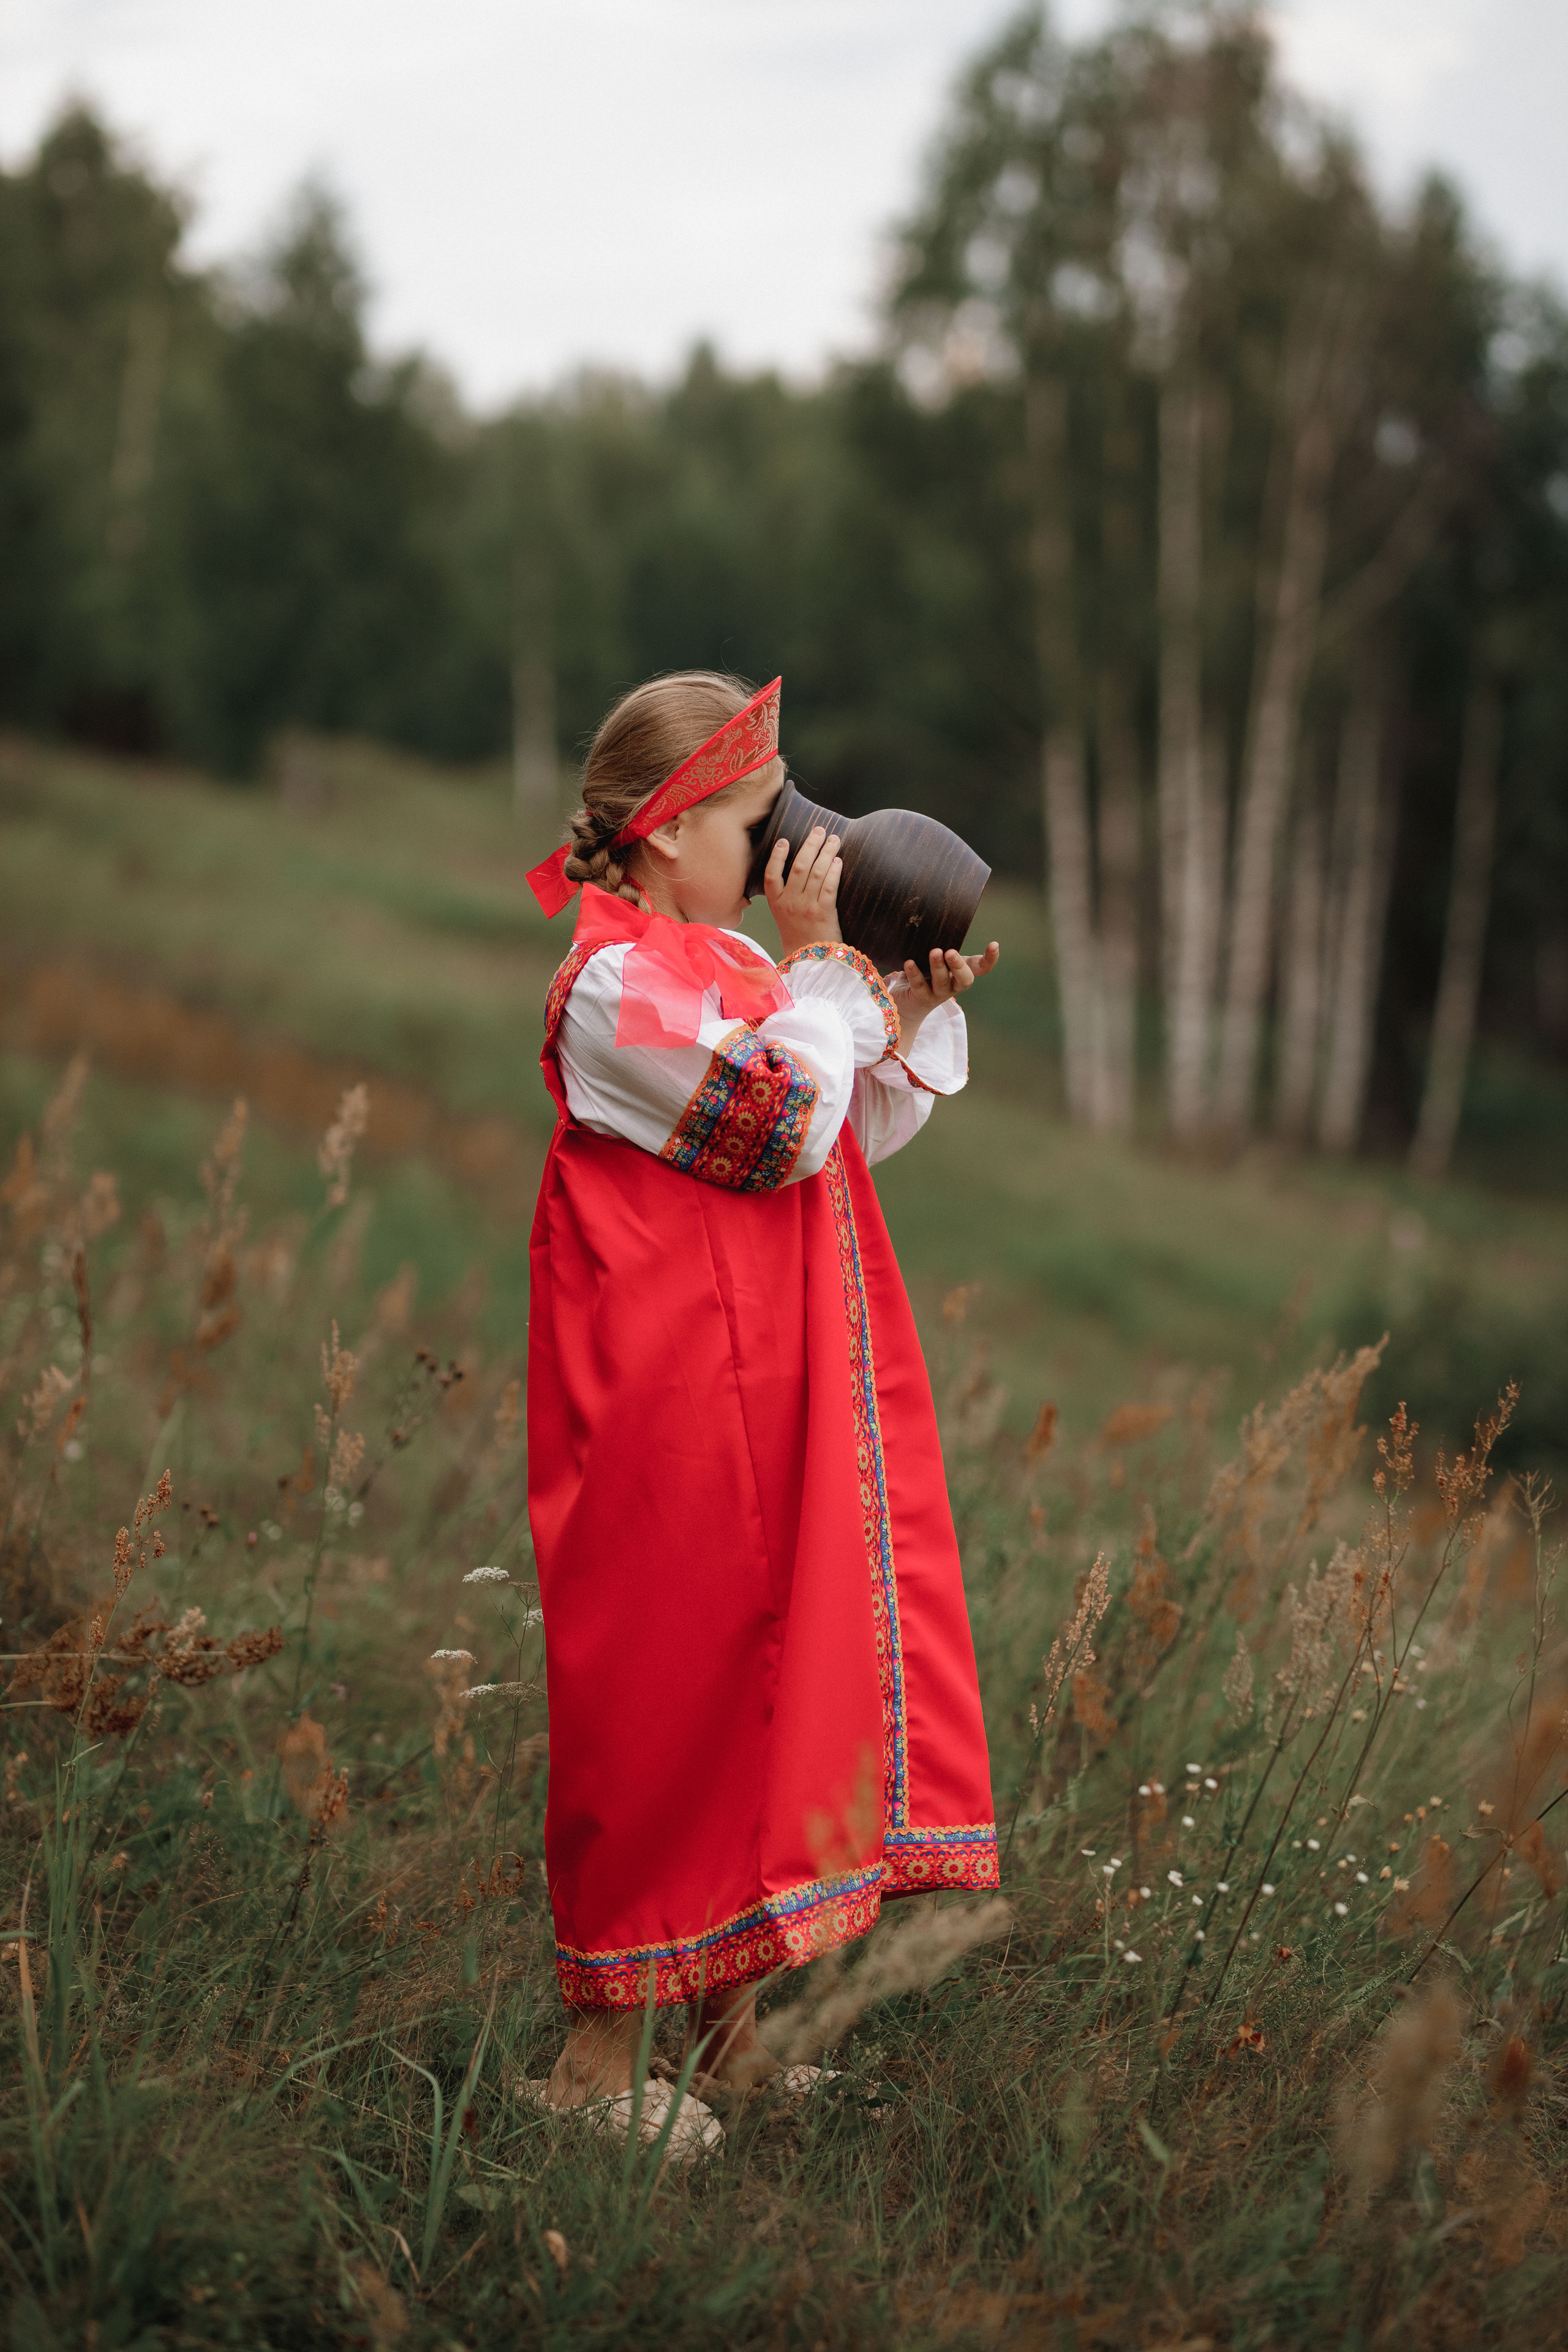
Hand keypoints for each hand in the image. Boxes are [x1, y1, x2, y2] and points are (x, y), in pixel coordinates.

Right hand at [765, 825, 842, 954]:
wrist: (809, 962)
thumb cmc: (798, 936)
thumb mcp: (783, 916)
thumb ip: (786, 895)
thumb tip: (800, 867)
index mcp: (776, 903)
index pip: (771, 875)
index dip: (777, 856)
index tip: (784, 841)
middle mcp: (789, 903)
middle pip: (799, 867)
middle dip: (811, 845)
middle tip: (820, 830)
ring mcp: (806, 907)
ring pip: (816, 873)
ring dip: (826, 852)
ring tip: (834, 840)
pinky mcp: (823, 913)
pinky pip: (829, 886)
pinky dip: (834, 871)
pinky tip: (838, 861)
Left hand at [896, 942, 999, 1048]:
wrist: (909, 1003)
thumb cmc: (925, 973)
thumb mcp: (936, 959)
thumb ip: (939, 945)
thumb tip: (932, 920)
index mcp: (961, 972)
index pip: (981, 968)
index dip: (990, 959)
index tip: (994, 945)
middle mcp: (954, 984)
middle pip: (965, 979)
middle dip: (959, 965)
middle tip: (950, 952)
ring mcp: (939, 994)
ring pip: (941, 982)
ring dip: (938, 967)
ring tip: (934, 952)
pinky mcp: (922, 998)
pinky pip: (919, 986)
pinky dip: (914, 974)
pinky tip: (909, 963)